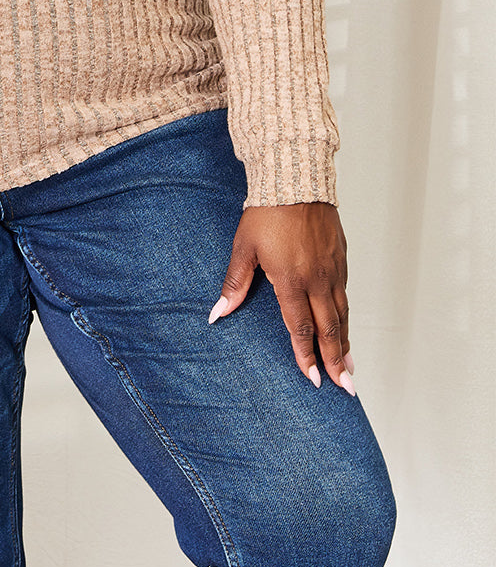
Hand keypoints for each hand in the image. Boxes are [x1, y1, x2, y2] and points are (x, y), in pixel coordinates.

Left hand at [209, 203, 357, 394]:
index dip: (306, 356)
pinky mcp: (341, 258)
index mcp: (290, 279)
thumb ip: (234, 284)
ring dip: (345, 343)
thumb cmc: (266, 212)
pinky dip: (347, 317)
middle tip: (345, 388)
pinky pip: (345, 295)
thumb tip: (217, 314)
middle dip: (336, 361)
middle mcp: (316, 279)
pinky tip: (345, 328)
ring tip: (349, 368)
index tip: (313, 379)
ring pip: (341, 314)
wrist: (295, 178)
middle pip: (329, 328)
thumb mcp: (244, 248)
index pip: (300, 327)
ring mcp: (332, 269)